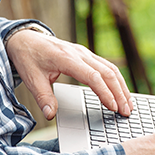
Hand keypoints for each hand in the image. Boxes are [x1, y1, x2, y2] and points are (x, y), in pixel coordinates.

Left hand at [5, 29, 132, 119]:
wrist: (26, 38)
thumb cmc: (29, 58)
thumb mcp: (31, 79)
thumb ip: (43, 98)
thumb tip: (50, 115)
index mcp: (67, 59)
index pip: (93, 77)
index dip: (105, 93)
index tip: (113, 107)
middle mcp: (80, 53)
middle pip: (107, 72)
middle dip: (119, 93)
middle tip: (126, 111)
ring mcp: (85, 53)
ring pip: (110, 68)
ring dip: (121, 86)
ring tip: (129, 104)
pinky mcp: (86, 55)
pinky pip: (106, 66)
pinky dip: (116, 79)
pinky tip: (121, 91)